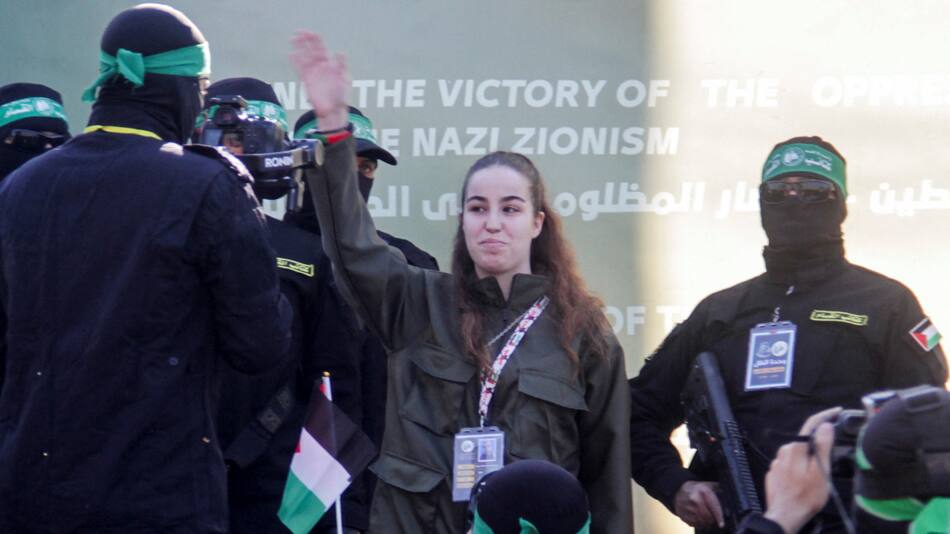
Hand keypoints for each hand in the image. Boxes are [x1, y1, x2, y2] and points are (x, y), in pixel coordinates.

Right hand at [289, 31, 349, 130]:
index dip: (315, 40)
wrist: (333, 110)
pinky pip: (300, 68)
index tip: (310, 33)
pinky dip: (296, 61)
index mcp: (330, 63)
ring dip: (299, 48)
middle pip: (311, 49)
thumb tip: (341, 52)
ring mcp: (313, 72)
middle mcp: (320, 66)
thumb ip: (342, 66)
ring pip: (304, 57)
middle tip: (298, 32)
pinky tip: (291, 54)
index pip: (321, 48)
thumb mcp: (345, 80)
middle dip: (305, 40)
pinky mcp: (307, 80)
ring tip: (292, 39)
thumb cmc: (342, 95)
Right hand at [674, 480, 723, 527]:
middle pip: (708, 517)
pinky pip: (695, 524)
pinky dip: (699, 523)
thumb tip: (730, 497)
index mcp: (703, 491)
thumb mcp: (708, 485)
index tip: (721, 524)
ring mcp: (688, 508)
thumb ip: (719, 490)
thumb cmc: (696, 489)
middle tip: (713, 516)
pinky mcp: (683, 515)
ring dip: (706, 522)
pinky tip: (698, 517)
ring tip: (705, 516)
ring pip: (702, 522)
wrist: (677, 490)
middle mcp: (695, 500)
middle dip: (713, 519)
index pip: (714, 508)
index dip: (719, 517)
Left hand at [763, 407, 838, 533]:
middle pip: (805, 442)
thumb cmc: (806, 496)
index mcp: (795, 448)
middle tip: (829, 464)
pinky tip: (803, 483)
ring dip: (808, 460)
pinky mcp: (774, 474)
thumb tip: (826, 426)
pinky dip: (799, 469)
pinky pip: (790, 466)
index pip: (811, 424)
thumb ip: (822, 447)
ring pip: (797, 455)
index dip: (825, 415)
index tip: (837, 411)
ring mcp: (776, 463)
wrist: (784, 516)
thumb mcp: (821, 471)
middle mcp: (783, 451)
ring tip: (817, 480)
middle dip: (818, 447)